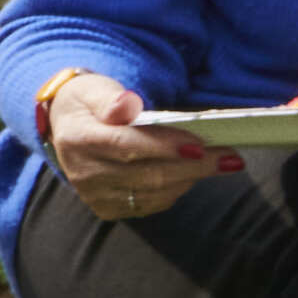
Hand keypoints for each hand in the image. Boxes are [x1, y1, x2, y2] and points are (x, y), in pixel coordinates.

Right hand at [41, 71, 224, 223]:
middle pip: (147, 174)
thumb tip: (127, 105)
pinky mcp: (106, 209)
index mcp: (79, 138)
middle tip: (232, 157)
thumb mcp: (93, 88)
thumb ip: (110, 98)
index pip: (127, 146)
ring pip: (153, 193)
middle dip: (194, 167)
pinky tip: (192, 174)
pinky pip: (149, 204)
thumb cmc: (87, 103)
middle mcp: (84, 173)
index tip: (200, 144)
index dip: (164, 147)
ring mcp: (95, 195)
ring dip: (191, 178)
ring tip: (221, 163)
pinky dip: (176, 189)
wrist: (65, 127)